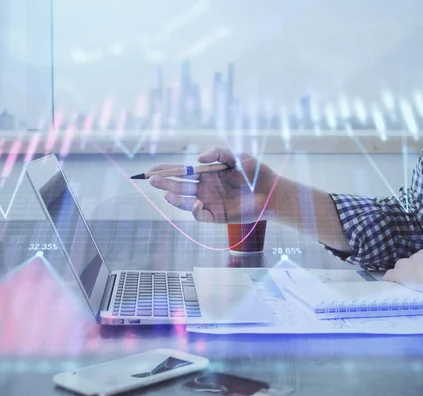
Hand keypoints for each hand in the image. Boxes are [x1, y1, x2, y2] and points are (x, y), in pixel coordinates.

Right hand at [148, 147, 277, 222]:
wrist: (272, 191)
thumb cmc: (256, 172)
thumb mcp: (237, 156)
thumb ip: (217, 153)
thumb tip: (197, 159)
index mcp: (206, 173)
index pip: (181, 172)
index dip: (165, 171)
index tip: (150, 170)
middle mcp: (204, 188)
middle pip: (178, 186)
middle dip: (164, 183)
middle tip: (152, 180)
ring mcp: (209, 202)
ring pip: (185, 201)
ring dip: (175, 198)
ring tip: (166, 193)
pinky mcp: (217, 216)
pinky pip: (200, 215)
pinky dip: (195, 210)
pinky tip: (195, 202)